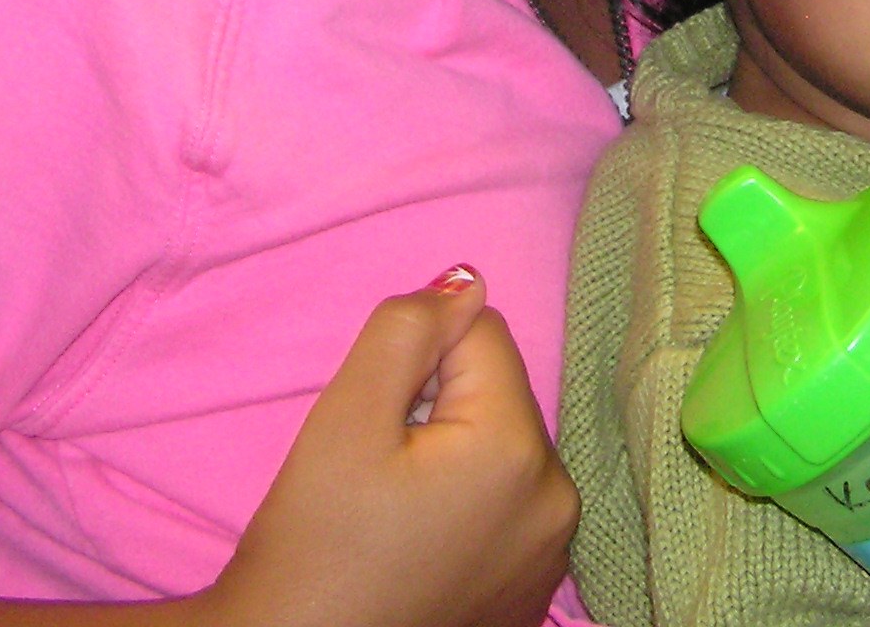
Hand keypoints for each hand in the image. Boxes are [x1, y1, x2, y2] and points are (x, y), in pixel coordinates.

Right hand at [199, 267, 577, 626]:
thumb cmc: (312, 550)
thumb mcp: (345, 418)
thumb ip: (407, 330)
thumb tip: (465, 280)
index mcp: (517, 450)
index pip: (479, 332)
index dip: (415, 363)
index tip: (377, 426)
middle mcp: (557, 499)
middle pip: (496, 393)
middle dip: (438, 411)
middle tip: (377, 476)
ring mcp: (550, 552)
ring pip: (499, 447)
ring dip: (451, 458)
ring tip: (393, 516)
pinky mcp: (533, 590)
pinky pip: (507, 506)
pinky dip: (466, 510)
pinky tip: (416, 549)